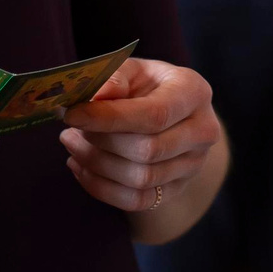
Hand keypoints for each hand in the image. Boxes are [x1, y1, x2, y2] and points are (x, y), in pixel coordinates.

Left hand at [59, 60, 220, 213]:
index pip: (154, 114)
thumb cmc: (147, 86)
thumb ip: (115, 78)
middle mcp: (203, 131)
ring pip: (141, 179)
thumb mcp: (133, 70)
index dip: (110, 118)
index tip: (72, 115)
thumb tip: (95, 97)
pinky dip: (101, 188)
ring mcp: (194, 165)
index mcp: (194, 92)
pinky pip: (137, 201)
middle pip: (148, 150)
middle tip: (69, 129)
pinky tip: (80, 167)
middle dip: (101, 142)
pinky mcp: (177, 189)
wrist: (172, 114)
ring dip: (96, 164)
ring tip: (72, 145)